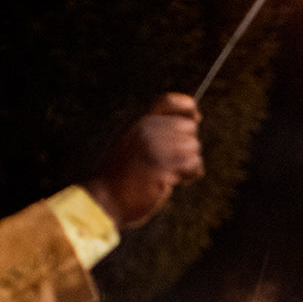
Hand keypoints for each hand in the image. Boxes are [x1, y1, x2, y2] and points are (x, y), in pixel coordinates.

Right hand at [85, 93, 204, 229]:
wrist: (106, 200)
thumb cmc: (122, 178)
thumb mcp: (131, 145)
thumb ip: (152, 132)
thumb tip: (191, 122)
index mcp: (137, 123)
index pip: (168, 101)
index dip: (187, 107)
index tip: (196, 118)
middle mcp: (145, 130)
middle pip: (188, 127)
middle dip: (189, 146)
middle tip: (176, 164)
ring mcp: (153, 147)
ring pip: (194, 147)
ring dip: (190, 164)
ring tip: (172, 175)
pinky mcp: (162, 166)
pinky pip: (193, 164)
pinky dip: (191, 174)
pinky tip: (177, 181)